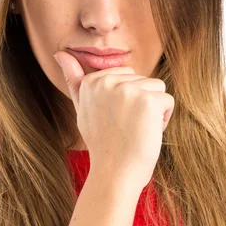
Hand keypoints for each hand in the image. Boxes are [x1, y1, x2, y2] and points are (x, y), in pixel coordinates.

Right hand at [53, 50, 174, 193]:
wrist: (114, 173)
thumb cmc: (102, 143)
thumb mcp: (83, 108)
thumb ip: (74, 80)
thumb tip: (59, 52)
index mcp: (92, 81)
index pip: (127, 75)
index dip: (126, 100)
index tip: (114, 120)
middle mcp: (107, 82)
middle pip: (143, 79)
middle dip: (141, 102)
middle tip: (126, 127)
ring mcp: (128, 90)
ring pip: (157, 88)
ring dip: (153, 110)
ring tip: (136, 130)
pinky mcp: (147, 100)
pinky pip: (167, 101)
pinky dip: (163, 119)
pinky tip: (147, 133)